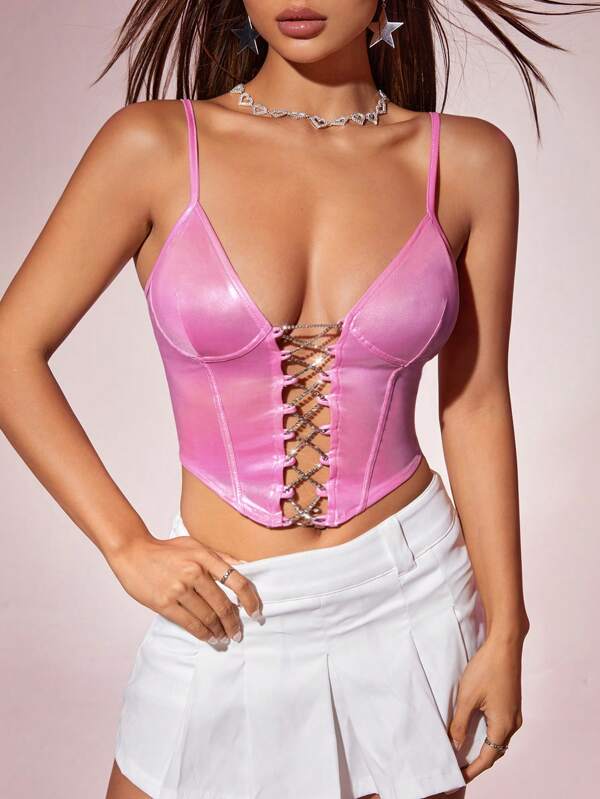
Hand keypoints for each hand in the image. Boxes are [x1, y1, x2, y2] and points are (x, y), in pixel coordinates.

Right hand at [106, 532, 263, 643]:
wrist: (133, 552)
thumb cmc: (166, 549)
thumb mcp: (195, 545)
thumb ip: (220, 557)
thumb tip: (246, 567)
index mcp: (205, 557)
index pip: (237, 581)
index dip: (250, 599)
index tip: (256, 612)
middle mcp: (194, 572)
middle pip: (223, 605)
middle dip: (234, 623)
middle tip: (239, 633)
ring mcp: (179, 589)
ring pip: (207, 617)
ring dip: (219, 631)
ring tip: (225, 637)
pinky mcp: (164, 603)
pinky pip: (189, 624)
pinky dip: (203, 634)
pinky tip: (210, 638)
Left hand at [449, 632, 524, 782]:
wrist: (505, 645)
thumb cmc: (486, 668)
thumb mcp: (467, 697)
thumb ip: (460, 724)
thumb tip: (455, 745)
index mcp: (503, 725)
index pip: (487, 758)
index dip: (472, 770)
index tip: (458, 778)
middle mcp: (513, 723)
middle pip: (495, 751)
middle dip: (478, 762)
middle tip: (460, 768)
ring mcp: (514, 713)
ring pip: (498, 739)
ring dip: (483, 748)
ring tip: (465, 753)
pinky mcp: (511, 703)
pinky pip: (500, 727)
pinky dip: (488, 734)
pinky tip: (475, 731)